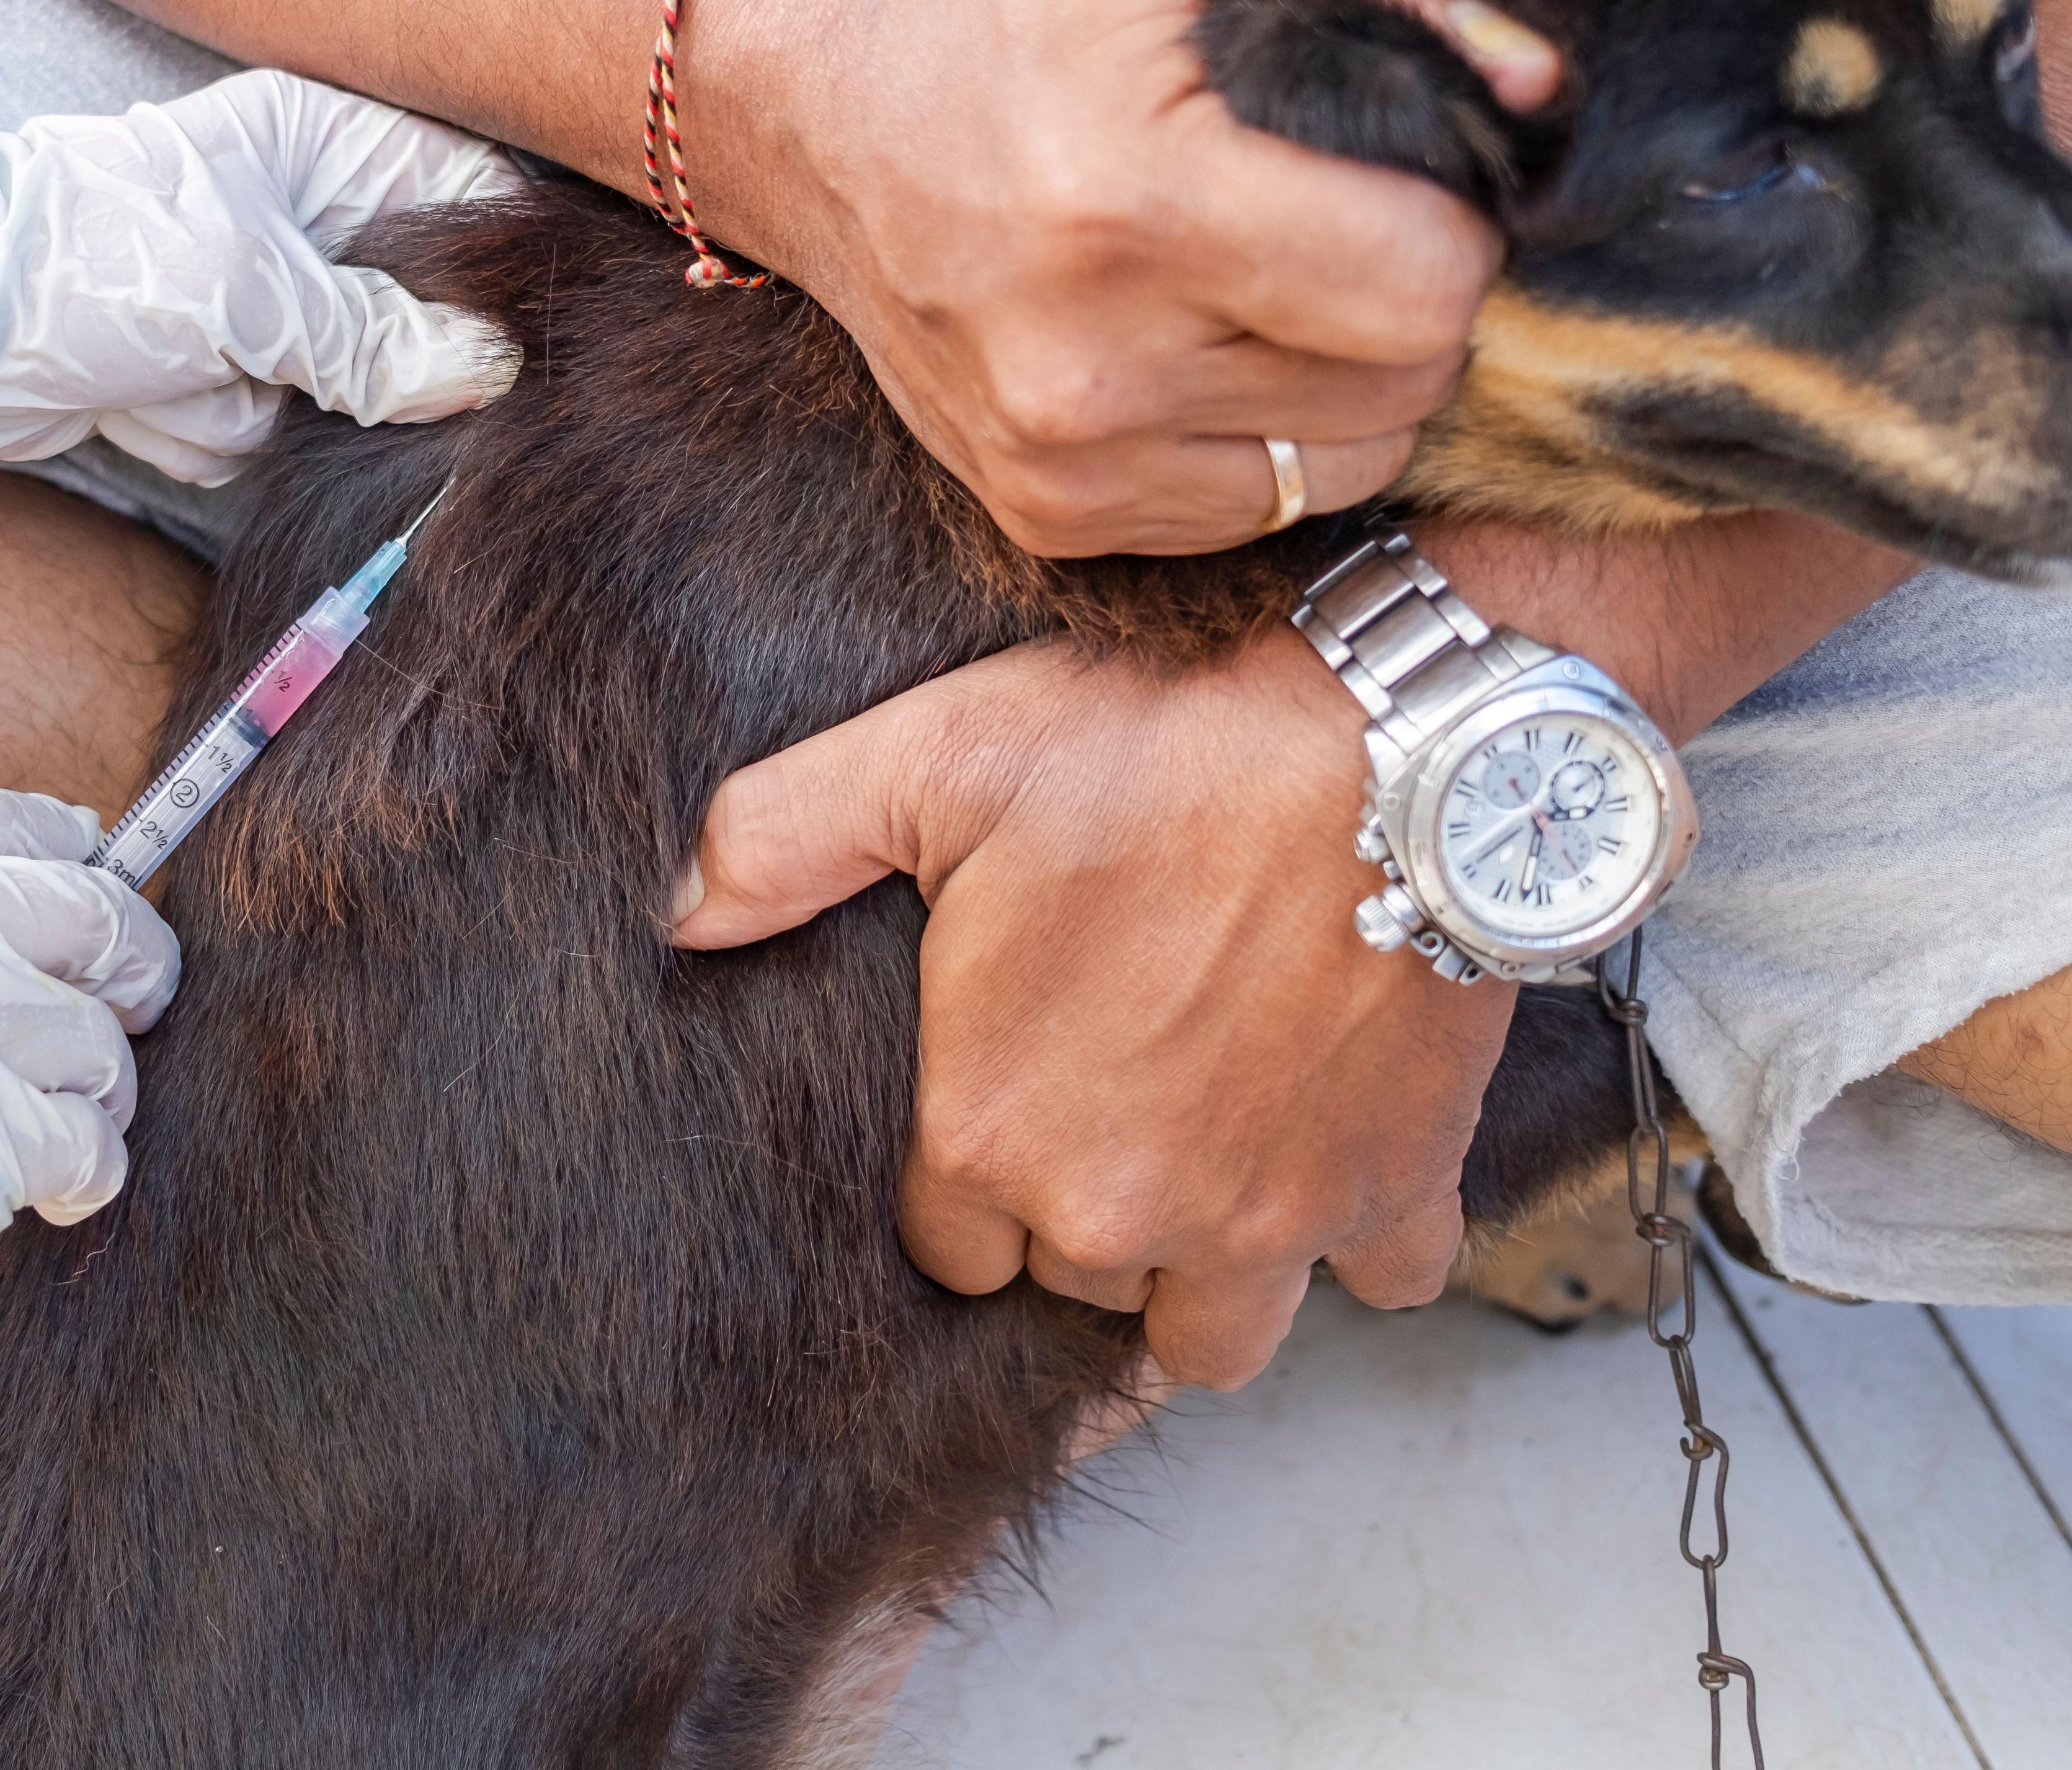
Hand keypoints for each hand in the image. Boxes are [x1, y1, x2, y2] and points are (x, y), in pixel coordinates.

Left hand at [0, 68, 520, 482]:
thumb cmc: (82, 263)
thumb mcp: (249, 292)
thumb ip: (377, 340)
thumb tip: (488, 373)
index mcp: (317, 141)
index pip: (466, 184)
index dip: (499, 266)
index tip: (519, 335)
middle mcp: (297, 216)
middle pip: (414, 314)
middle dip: (357, 364)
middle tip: (289, 362)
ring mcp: (253, 303)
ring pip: (337, 392)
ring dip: (254, 403)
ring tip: (173, 367)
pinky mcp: (208, 375)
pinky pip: (261, 432)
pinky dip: (201, 430)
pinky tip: (137, 400)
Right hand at [0, 783, 175, 1428]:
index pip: (14, 822)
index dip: (73, 861)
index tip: (89, 892)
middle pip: (97, 917)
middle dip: (130, 969)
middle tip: (122, 1014)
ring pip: (106, 1039)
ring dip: (99, 1089)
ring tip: (59, 1124)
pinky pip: (97, 1141)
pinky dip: (92, 1170)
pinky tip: (55, 1187)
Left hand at [670, 634, 1516, 1387]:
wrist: (1389, 737)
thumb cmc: (1159, 741)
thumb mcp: (935, 754)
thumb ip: (783, 836)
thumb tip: (677, 909)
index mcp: (992, 1133)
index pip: (950, 1250)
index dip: (972, 1182)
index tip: (1008, 1104)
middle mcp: (1122, 1207)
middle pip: (1080, 1283)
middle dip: (1085, 1221)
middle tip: (1110, 1116)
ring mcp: (1267, 1216)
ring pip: (1217, 1334)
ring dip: (1206, 1278)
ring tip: (1205, 1179)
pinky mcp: (1394, 1187)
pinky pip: (1388, 1280)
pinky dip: (1370, 1242)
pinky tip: (1342, 1160)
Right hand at [679, 0, 1562, 556]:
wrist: (814, 116)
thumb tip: (1537, 83)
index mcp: (1131, 201)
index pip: (1421, 287)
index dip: (1453, 223)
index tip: (1406, 172)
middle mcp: (1089, 361)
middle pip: (1402, 385)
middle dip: (1413, 298)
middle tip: (1346, 219)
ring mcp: (1062, 458)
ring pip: (1347, 467)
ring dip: (1351, 379)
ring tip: (1278, 282)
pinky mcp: (1047, 517)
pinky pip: (1256, 512)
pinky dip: (1268, 437)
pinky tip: (1207, 346)